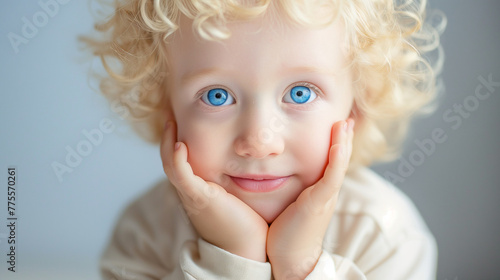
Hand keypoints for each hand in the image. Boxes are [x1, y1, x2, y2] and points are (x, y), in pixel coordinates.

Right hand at [160, 121, 268, 261]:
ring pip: (171, 164)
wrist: (246, 250)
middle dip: (169, 137)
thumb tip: (250, 165)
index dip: (177, 141)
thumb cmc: (246, 225)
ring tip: (171, 122)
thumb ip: (237, 180)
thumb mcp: (237, 196)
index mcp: (198, 190)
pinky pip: (180, 175)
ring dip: (168, 142)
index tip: (181, 122)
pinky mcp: (198, 198)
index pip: (181, 161)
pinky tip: (181, 144)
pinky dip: (177, 159)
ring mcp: (192, 194)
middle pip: (170, 159)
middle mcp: (191, 191)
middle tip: (171, 116)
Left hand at [267, 119, 353, 278]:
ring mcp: (326, 196)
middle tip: (346, 118)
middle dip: (343, 137)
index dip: (335, 143)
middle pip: (340, 158)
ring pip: (339, 163)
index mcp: (319, 191)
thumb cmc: (285, 233)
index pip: (331, 161)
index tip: (336, 125)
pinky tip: (338, 142)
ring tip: (346, 122)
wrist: (290, 258)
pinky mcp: (321, 202)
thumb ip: (289, 191)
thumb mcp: (290, 205)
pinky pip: (333, 176)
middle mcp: (327, 191)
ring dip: (344, 141)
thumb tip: (273, 177)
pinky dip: (337, 158)